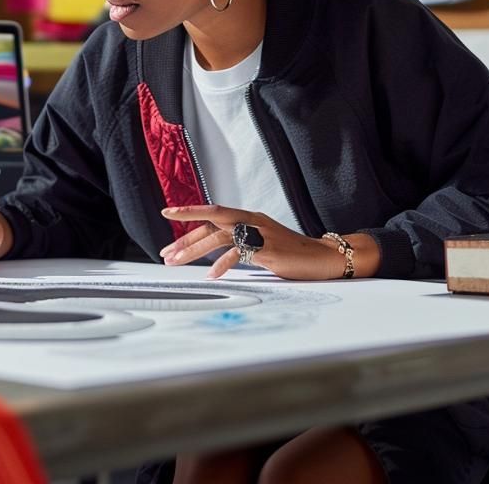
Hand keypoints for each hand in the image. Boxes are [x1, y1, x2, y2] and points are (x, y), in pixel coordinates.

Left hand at [160, 205, 346, 280]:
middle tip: (165, 251)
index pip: (213, 214)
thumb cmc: (291, 254)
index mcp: (248, 218)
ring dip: (194, 250)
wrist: (323, 257)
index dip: (189, 215)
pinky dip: (222, 263)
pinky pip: (239, 252)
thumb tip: (214, 252)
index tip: (167, 215)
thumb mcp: (260, 245)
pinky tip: (212, 275)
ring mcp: (260, 233)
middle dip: (185, 234)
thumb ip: (239, 243)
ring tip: (176, 263)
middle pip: (211, 219)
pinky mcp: (268, 248)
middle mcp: (252, 220)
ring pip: (219, 235)